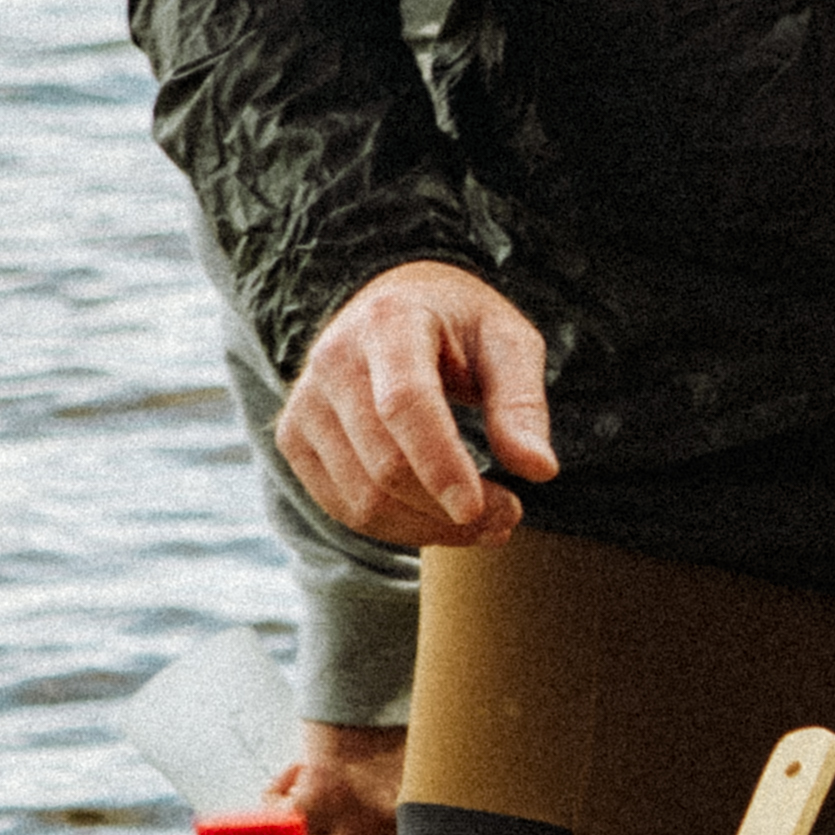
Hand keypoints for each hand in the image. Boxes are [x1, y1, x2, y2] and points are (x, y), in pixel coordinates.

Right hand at [279, 260, 552, 548]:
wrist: (394, 305)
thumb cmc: (461, 326)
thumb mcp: (508, 343)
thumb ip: (522, 403)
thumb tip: (540, 470)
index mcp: (389, 321)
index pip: (405, 404)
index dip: (441, 464)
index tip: (482, 509)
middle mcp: (333, 359)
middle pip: (383, 464)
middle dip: (449, 509)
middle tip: (511, 516)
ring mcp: (305, 402)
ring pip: (361, 498)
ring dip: (429, 528)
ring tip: (487, 524)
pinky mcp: (294, 438)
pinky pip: (342, 507)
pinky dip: (397, 529)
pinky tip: (440, 520)